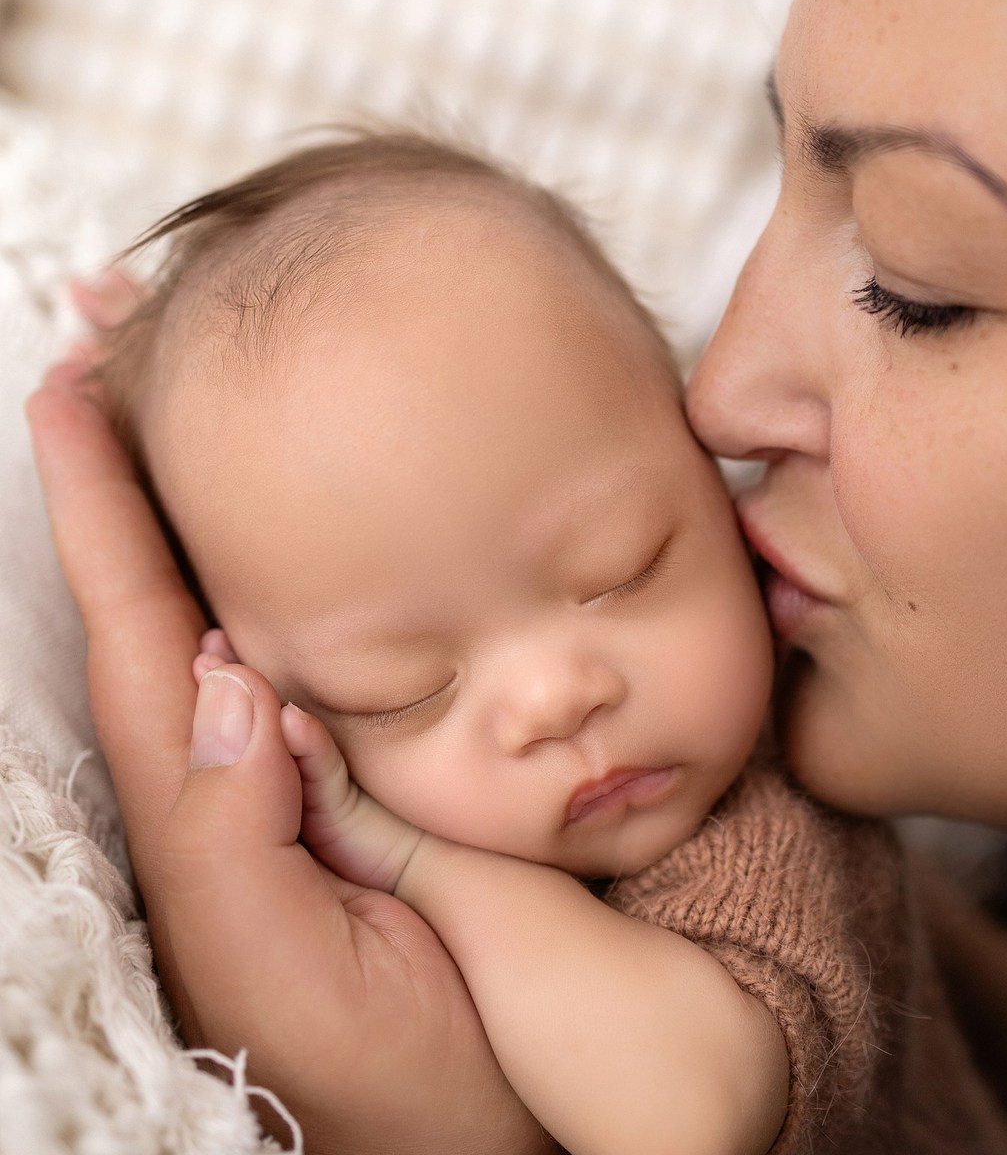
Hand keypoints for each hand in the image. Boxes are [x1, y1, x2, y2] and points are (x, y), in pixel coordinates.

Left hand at [26, 356, 550, 1153]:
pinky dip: (275, 575)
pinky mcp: (369, 784)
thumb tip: (221, 674)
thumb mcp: (293, 983)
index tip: (75, 383)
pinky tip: (286, 528)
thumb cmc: (411, 1077)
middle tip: (111, 347)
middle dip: (126, 474)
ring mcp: (300, 780)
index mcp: (205, 821)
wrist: (514, 1127)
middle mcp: (237, 782)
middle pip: (163, 600)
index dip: (102, 510)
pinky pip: (312, 656)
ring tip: (173, 400)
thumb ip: (233, 840)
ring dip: (191, 504)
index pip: (139, 633)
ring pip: (231, 614)